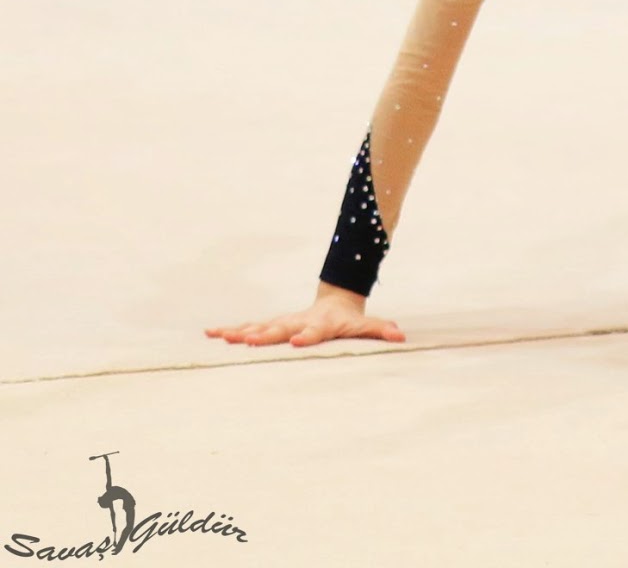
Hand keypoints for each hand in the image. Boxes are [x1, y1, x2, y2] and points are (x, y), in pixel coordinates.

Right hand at [206, 284, 405, 348]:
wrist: (335, 302)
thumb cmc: (349, 321)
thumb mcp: (366, 325)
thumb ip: (380, 330)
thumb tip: (400, 336)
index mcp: (321, 324)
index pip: (314, 331)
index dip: (307, 336)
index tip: (298, 341)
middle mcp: (297, 321)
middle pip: (280, 328)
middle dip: (264, 334)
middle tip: (247, 341)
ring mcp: (283, 322)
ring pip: (260, 326)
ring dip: (241, 331)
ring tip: (221, 336)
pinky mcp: (272, 324)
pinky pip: (249, 327)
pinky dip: (231, 330)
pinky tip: (211, 334)